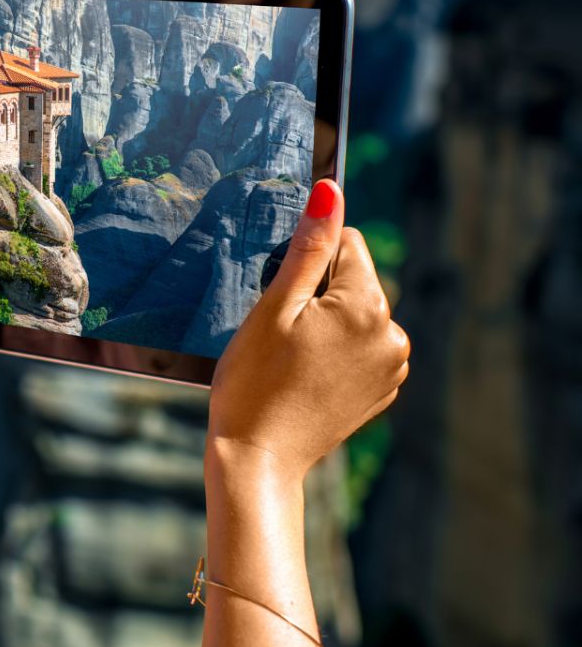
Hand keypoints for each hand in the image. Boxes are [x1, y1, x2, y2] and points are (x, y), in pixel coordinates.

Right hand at [208, 179, 410, 482]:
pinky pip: (362, 347)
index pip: (346, 244)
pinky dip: (336, 351)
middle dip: (318, 293)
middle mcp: (393, 335)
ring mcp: (392, 366)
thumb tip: (331, 190)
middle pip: (354, 281)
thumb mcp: (274, 307)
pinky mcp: (383, 389)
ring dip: (327, 322)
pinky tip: (306, 373)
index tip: (282, 297)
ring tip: (292, 356)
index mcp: (368, 307)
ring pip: (357, 314)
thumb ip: (308, 246)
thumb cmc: (253, 380)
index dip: (307, 261)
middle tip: (281, 332)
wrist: (258, 455)